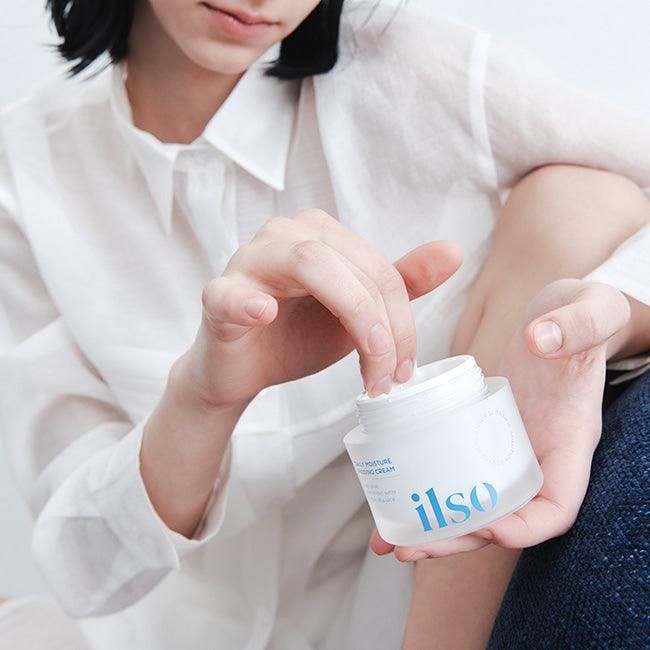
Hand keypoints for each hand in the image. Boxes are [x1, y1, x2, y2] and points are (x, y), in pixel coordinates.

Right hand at [173, 209, 461, 409]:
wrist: (245, 370)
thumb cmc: (297, 336)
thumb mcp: (357, 314)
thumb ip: (400, 283)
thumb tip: (453, 251)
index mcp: (322, 235)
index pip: (378, 268)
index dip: (402, 320)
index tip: (405, 369)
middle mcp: (286, 235)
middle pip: (350, 265)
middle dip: (382, 325)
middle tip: (388, 377)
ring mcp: (248, 261)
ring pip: (307, 263)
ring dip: (349, 317)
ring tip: (365, 368)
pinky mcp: (218, 296)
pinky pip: (229, 293)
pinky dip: (248, 301)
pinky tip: (264, 313)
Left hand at [370, 278, 630, 560]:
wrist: (558, 315)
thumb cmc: (581, 318)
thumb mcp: (589, 312)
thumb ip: (577, 325)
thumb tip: (541, 340)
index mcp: (568, 441)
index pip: (557, 505)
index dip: (527, 527)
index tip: (490, 530)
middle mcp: (536, 455)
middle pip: (501, 519)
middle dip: (457, 539)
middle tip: (410, 547)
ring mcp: (504, 448)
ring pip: (470, 503)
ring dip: (431, 527)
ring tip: (386, 539)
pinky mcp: (476, 433)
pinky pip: (452, 469)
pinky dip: (423, 488)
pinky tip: (387, 494)